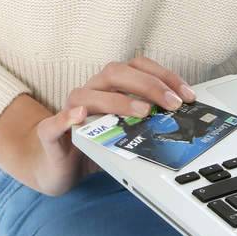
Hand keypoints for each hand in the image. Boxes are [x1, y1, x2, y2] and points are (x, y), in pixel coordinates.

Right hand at [26, 55, 198, 196]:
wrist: (59, 167)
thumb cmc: (96, 145)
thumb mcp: (128, 132)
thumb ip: (147, 121)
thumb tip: (182, 119)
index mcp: (109, 87)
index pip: (138, 67)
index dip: (163, 76)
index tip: (186, 94)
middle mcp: (90, 92)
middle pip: (116, 73)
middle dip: (148, 85)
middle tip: (171, 104)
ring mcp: (68, 110)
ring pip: (87, 94)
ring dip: (117, 100)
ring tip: (142, 112)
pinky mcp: (50, 133)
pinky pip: (54, 122)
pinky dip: (67, 117)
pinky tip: (79, 116)